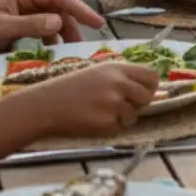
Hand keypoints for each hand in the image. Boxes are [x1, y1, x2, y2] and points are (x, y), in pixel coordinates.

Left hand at [0, 0, 103, 64]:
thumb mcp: (1, 29)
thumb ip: (32, 24)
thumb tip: (60, 23)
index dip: (79, 8)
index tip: (97, 22)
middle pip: (59, 6)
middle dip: (73, 23)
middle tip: (83, 42)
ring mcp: (23, 7)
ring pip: (53, 17)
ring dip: (63, 32)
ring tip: (70, 49)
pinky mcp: (20, 20)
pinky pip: (43, 26)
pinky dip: (51, 37)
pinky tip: (54, 50)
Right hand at [8, 61, 159, 138]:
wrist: (44, 105)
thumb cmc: (70, 89)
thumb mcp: (98, 73)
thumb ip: (122, 78)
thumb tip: (151, 88)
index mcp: (117, 68)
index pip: (151, 76)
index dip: (150, 86)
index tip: (143, 93)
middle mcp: (119, 83)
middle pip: (147, 96)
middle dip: (138, 104)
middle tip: (121, 107)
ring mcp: (114, 102)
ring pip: (134, 115)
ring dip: (122, 118)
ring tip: (100, 113)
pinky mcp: (107, 121)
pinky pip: (119, 128)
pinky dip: (109, 128)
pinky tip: (92, 121)